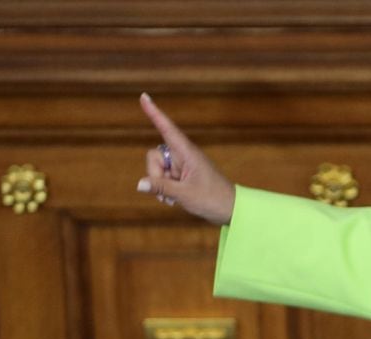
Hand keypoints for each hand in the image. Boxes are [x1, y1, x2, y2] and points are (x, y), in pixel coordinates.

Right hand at [136, 93, 235, 224]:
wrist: (231, 210)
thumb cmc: (213, 199)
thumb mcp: (184, 194)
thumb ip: (161, 187)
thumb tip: (139, 183)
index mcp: (187, 153)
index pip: (167, 128)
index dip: (154, 113)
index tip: (144, 96)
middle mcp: (183, 155)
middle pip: (154, 156)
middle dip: (155, 175)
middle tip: (172, 191)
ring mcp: (182, 166)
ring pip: (157, 170)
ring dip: (161, 185)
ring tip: (176, 198)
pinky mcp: (182, 176)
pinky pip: (163, 179)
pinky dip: (165, 189)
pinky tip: (175, 200)